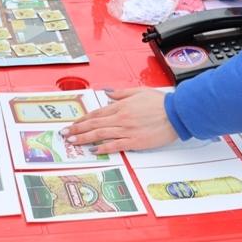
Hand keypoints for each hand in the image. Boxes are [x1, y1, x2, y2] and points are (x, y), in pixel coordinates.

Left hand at [62, 87, 178, 152]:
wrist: (176, 113)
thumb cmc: (160, 102)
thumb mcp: (138, 91)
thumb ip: (121, 93)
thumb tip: (107, 92)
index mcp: (121, 106)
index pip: (96, 113)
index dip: (82, 119)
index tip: (73, 124)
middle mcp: (121, 118)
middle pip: (94, 124)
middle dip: (77, 129)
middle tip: (65, 134)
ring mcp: (127, 130)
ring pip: (100, 134)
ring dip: (84, 138)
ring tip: (73, 141)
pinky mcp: (135, 141)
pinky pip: (115, 145)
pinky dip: (103, 147)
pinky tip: (93, 149)